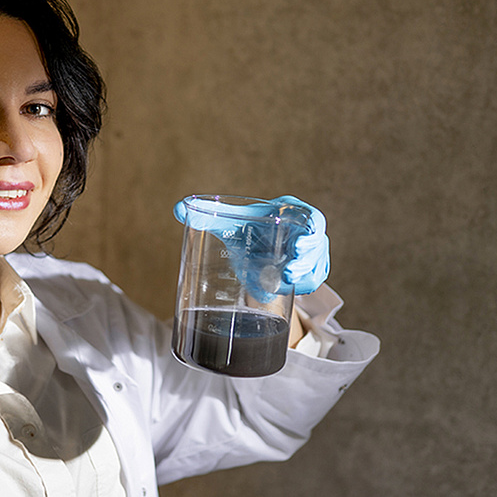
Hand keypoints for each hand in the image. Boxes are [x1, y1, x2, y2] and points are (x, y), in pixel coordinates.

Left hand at [174, 195, 329, 297]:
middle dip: (307, 260)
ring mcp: (309, 253)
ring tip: (287, 282)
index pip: (311, 219)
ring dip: (306, 276)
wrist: (254, 248)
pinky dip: (305, 285)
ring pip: (318, 265)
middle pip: (318, 245)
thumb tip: (178, 208)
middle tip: (289, 274)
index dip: (310, 232)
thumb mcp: (230, 224)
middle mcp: (304, 232)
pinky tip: (289, 288)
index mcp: (290, 213)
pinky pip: (314, 280)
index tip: (298, 245)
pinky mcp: (308, 271)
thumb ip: (207, 216)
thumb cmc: (247, 230)